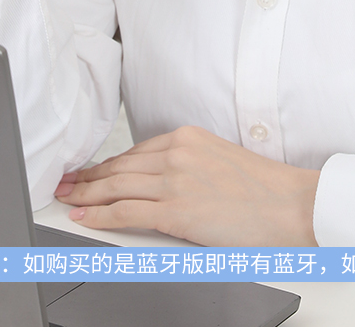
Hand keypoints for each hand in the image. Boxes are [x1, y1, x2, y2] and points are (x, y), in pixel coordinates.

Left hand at [54, 126, 319, 246]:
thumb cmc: (263, 187)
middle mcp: (176, 154)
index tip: (92, 170)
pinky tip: (84, 217)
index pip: (134, 151)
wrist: (288, 204)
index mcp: (187, 137)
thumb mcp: (220, 159)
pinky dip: (99, 215)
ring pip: (115, 187)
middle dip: (87, 177)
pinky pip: (124, 212)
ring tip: (68, 199)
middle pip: (118, 167)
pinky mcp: (174, 210)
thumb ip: (188, 163)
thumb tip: (160, 181)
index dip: (107, 164)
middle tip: (66, 183)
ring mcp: (174, 181)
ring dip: (85, 195)